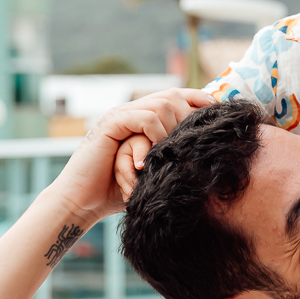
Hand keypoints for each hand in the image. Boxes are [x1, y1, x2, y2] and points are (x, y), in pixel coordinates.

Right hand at [52, 88, 213, 223]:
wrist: (82, 202)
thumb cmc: (117, 191)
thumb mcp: (154, 170)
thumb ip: (172, 155)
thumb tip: (208, 149)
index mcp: (142, 118)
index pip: (176, 96)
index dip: (198, 100)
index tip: (217, 114)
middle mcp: (132, 111)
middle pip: (172, 95)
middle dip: (189, 116)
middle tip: (194, 141)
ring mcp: (121, 115)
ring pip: (161, 104)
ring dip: (173, 128)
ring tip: (171, 152)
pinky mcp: (111, 124)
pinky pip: (144, 118)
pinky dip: (156, 133)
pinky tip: (155, 154)